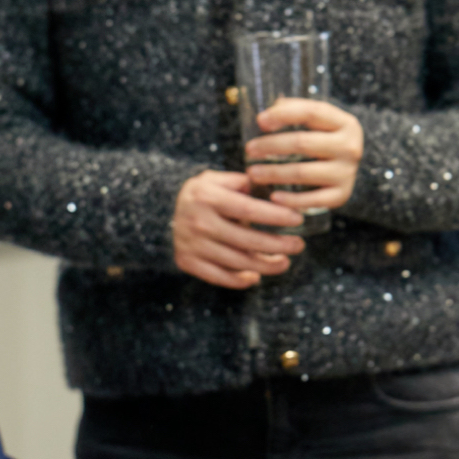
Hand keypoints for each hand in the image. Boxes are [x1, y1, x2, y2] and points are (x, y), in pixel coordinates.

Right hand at [173, 168, 304, 288]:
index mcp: (207, 197)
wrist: (160, 212)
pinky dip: (240, 280)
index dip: (276, 216)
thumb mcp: (214, 179)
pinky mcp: (187, 261)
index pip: (249, 209)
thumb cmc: (199, 195)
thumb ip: (239, 181)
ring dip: (266, 265)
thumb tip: (267, 186)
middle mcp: (198, 221)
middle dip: (278, 245)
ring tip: (285, 262)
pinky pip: (219, 277)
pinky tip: (256, 276)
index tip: (298, 220)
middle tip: (299, 245)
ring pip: (237, 261)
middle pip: (247, 239)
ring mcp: (191, 244)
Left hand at [245, 97, 363, 212]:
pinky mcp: (342, 195)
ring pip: (302, 172)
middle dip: (271, 145)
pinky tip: (273, 197)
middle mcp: (350, 147)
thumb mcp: (317, 121)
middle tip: (249, 149)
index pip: (311, 112)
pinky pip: (312, 199)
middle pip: (303, 142)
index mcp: (345, 123)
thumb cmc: (323, 139)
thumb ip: (292, 111)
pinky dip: (291, 200)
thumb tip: (265, 118)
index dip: (283, 114)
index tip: (260, 120)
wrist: (346, 166)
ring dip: (273, 173)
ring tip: (253, 173)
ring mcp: (347, 172)